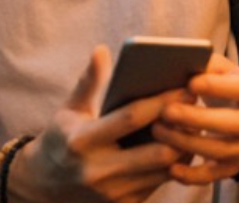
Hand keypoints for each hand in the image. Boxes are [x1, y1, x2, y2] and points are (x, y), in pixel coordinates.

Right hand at [5, 45, 189, 202]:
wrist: (43, 186)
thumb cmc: (60, 140)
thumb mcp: (68, 111)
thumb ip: (88, 83)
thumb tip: (102, 50)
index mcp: (82, 141)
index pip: (131, 119)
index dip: (162, 102)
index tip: (184, 86)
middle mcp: (98, 171)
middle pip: (158, 152)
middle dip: (181, 129)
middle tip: (195, 107)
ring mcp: (113, 194)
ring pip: (165, 171)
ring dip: (182, 147)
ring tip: (192, 124)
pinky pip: (159, 184)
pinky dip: (173, 164)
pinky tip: (179, 145)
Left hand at [150, 55, 238, 184]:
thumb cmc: (233, 90)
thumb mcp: (230, 72)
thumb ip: (209, 65)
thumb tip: (180, 58)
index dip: (216, 87)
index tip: (191, 83)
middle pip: (231, 123)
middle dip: (197, 118)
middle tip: (166, 111)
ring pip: (219, 150)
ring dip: (187, 143)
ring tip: (158, 131)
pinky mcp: (236, 167)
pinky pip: (215, 175)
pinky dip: (193, 176)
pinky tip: (172, 169)